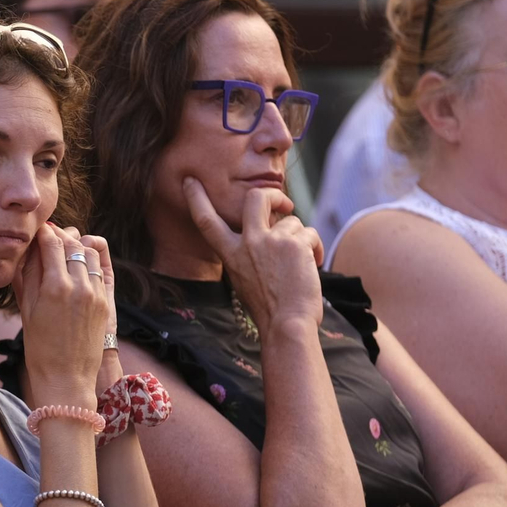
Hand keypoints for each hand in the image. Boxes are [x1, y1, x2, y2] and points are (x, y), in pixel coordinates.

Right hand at [12, 223, 108, 404]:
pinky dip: (88, 263)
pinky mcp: (106, 302)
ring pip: (89, 252)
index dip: (44, 232)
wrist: (67, 378)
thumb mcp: (27, 310)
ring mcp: (96, 293)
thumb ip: (29, 275)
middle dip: (61, 235)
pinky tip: (77, 266)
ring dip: (77, 246)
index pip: (51, 243)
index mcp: (55, 287)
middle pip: (72, 243)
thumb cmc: (39, 347)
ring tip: (65, 249)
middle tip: (50, 235)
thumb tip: (30, 249)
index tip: (38, 230)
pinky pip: (99, 270)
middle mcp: (78, 286)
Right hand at [182, 177, 324, 329]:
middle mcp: (247, 243)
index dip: (197, 199)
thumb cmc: (270, 309)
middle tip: (284, 204)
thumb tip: (272, 227)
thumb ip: (250, 253)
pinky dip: (315, 248)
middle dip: (272, 194)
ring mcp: (270, 241)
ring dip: (301, 239)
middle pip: (254, 198)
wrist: (287, 325)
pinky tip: (312, 266)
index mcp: (231, 254)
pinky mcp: (294, 243)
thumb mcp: (246, 279)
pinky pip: (309, 234)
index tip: (191, 181)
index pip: (207, 221)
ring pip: (292, 221)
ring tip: (302, 264)